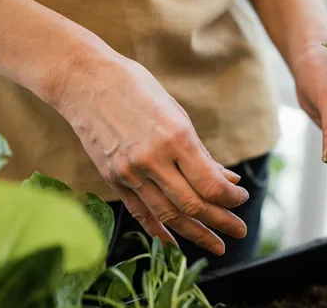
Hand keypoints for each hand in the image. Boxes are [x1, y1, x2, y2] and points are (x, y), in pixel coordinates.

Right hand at [53, 54, 248, 255]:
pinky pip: (140, 212)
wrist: (86, 82)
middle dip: (221, 222)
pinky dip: (159, 230)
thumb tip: (228, 180)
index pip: (210, 185)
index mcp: (175, 139)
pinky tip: (175, 242)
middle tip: (239, 231)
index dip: (231, 199)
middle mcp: (152, 160)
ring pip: (168, 215)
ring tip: (216, 244)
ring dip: (196, 233)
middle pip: (193, 205)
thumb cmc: (138, 90)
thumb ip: (202, 154)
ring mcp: (129, 172)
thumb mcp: (178, 114)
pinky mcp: (112, 179)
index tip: (241, 199)